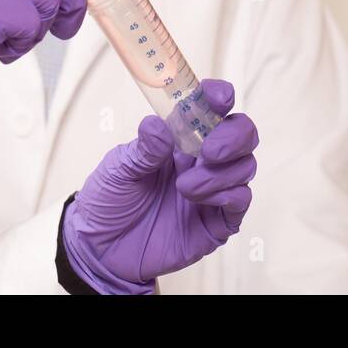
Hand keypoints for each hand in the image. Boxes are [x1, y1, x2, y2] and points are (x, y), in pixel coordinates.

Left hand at [62, 80, 258, 293]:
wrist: (102, 250)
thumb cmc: (109, 201)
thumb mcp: (119, 169)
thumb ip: (143, 149)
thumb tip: (158, 125)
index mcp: (179, 138)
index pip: (210, 108)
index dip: (220, 97)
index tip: (219, 98)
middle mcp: (201, 159)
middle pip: (242, 133)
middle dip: (233, 136)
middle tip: (208, 150)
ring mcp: (212, 190)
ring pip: (245, 166)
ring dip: (220, 173)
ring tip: (184, 187)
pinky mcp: (216, 222)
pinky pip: (240, 201)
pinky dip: (228, 195)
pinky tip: (200, 199)